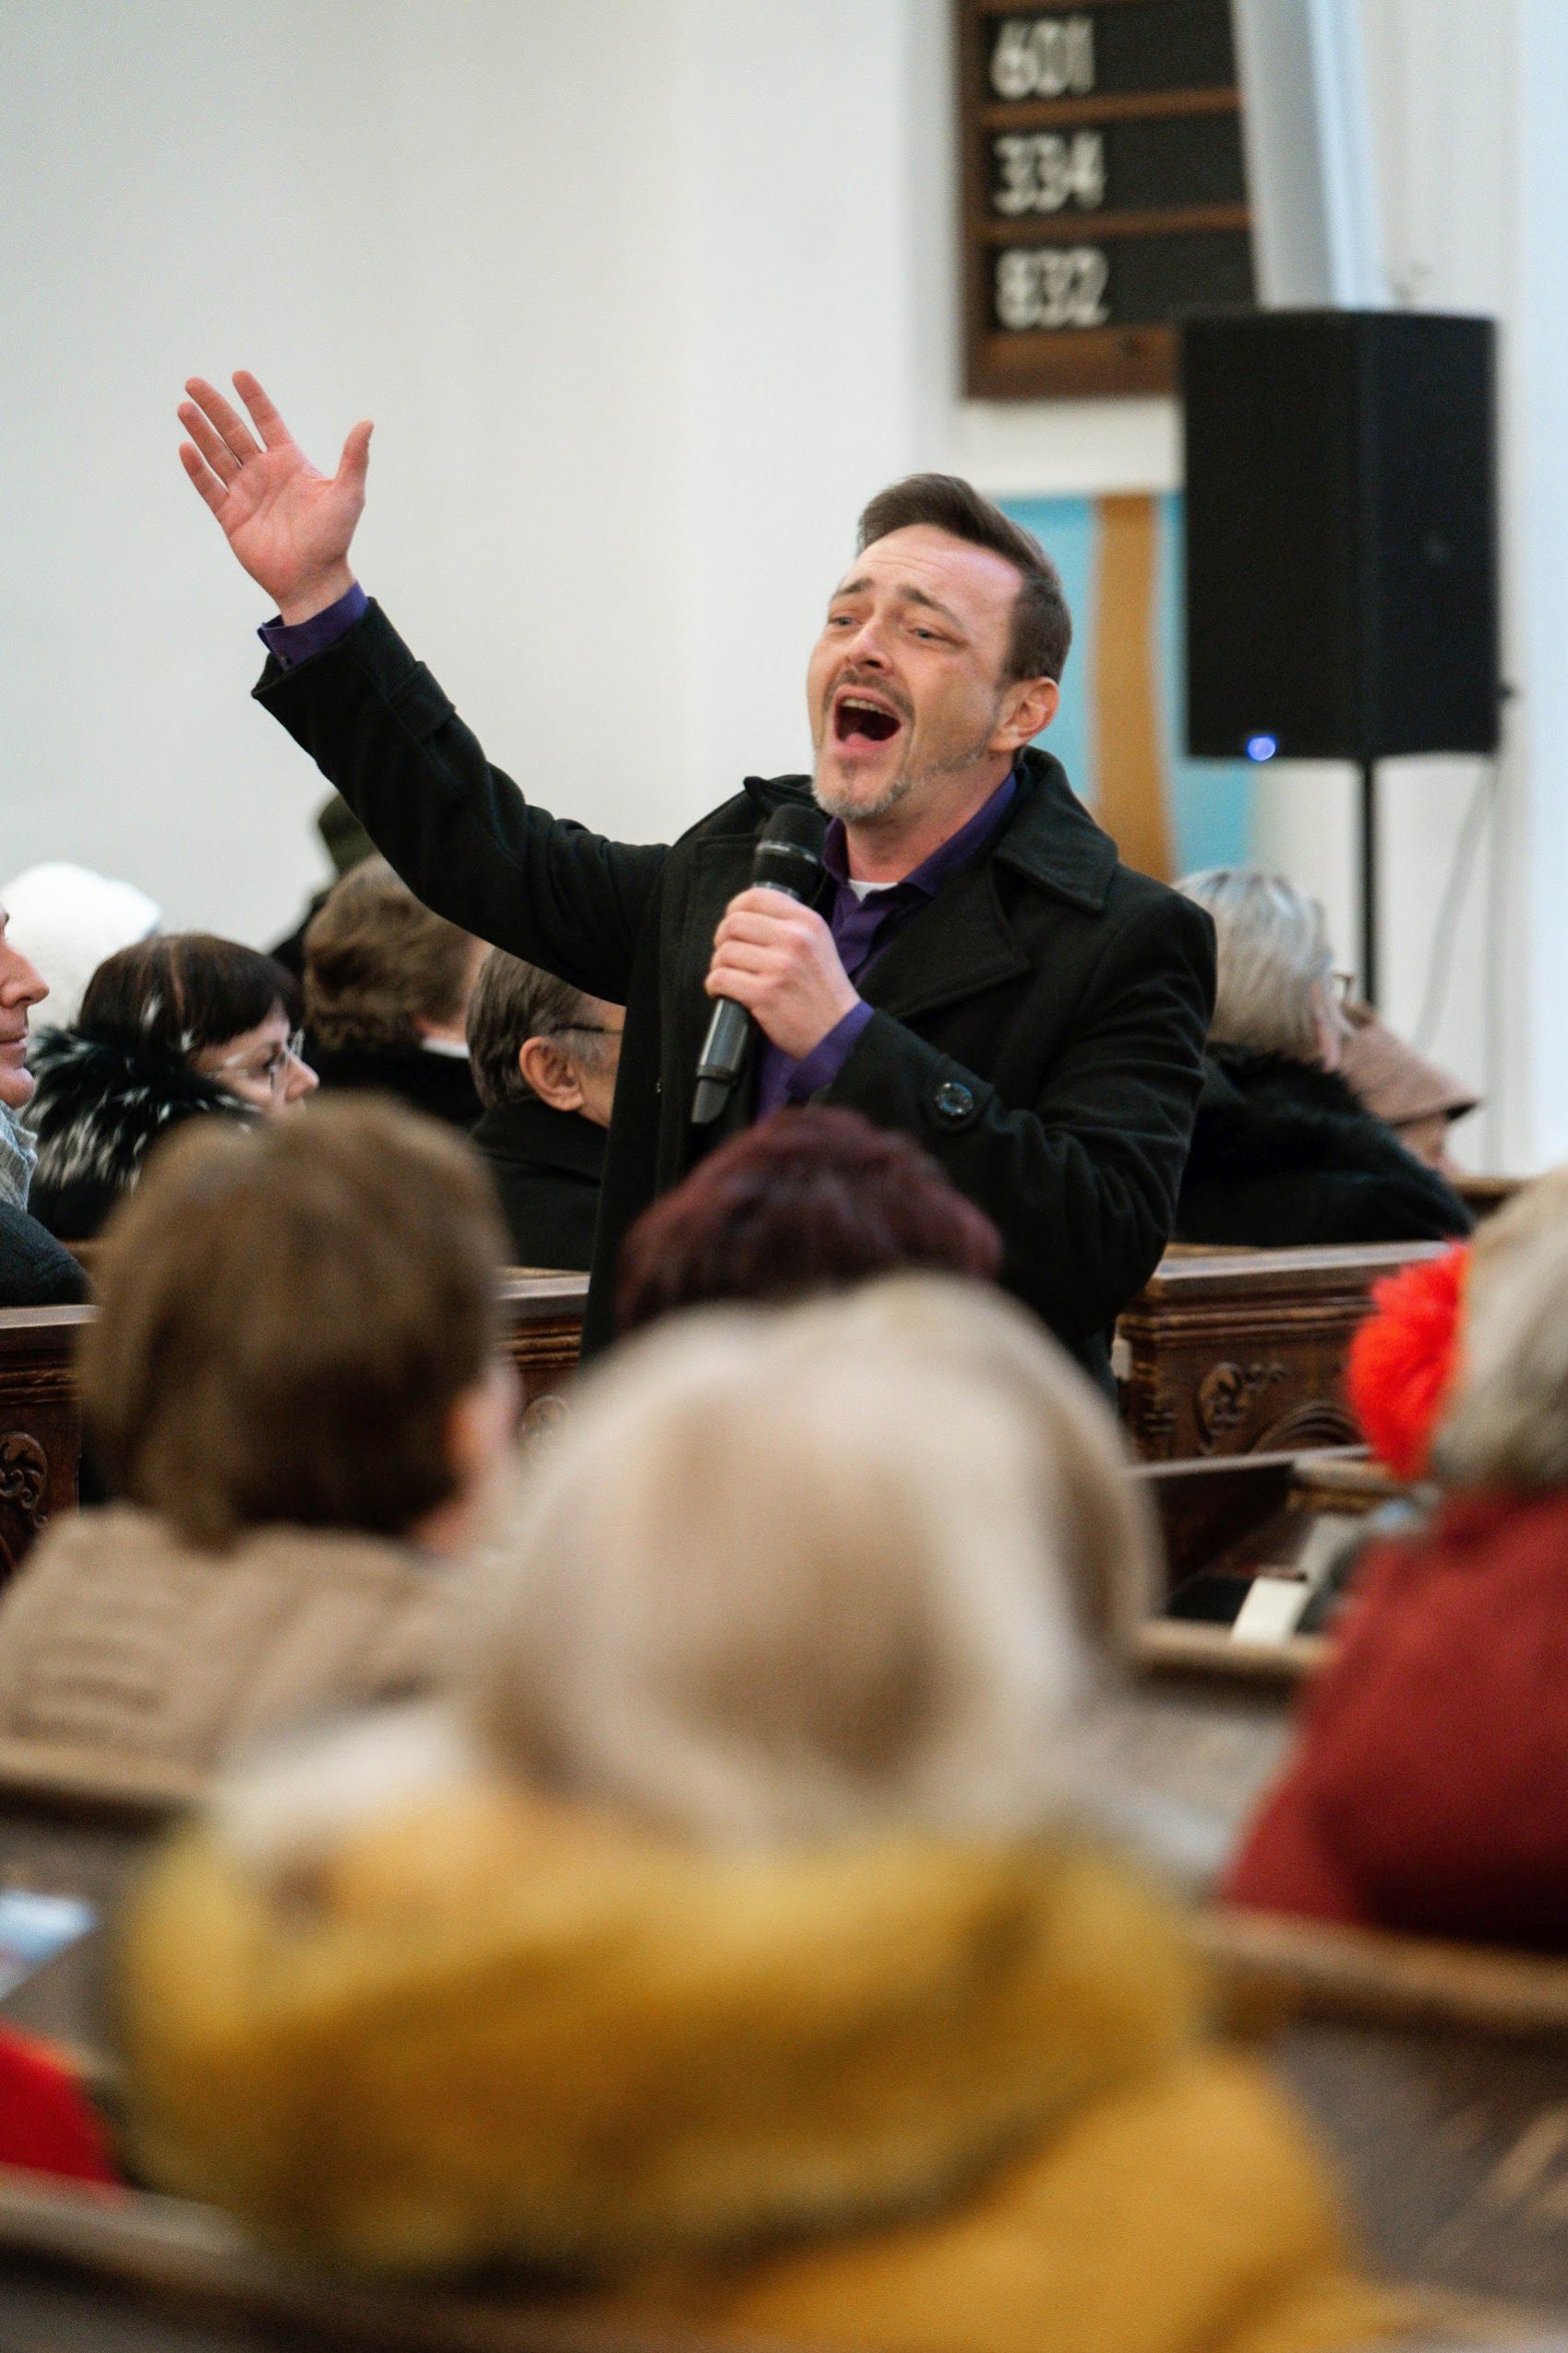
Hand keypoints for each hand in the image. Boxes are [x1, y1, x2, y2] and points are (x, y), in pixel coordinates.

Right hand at [177, 371, 371, 621]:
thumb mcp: (348, 494)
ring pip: (217, 455)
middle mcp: (264, 473)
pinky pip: (209, 487)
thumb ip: (354, 458)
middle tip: (193, 383)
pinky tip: (186, 448)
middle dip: (214, 407)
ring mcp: (245, 493)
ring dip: (200, 432)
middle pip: (234, 431)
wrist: (313, 580)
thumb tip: (367, 422)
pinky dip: (197, 469)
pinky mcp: (231, 516)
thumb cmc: (334, 538)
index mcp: (289, 462)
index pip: (267, 421)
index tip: (238, 375)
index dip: (254, 398)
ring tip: (184, 408)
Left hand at [706, 889, 859, 1059]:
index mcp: (807, 922)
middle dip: (722, 940)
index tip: (732, 924)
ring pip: (725, 953)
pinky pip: (721, 979)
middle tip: (728, 956)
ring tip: (730, 977)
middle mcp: (794, 939)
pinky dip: (715, 986)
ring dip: (719, 966)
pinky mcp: (765, 994)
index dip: (735, 908)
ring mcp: (779, 967)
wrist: (839, 1032)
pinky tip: (724, 992)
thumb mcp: (819, 944)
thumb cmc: (824, 992)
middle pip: (733, 923)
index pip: (757, 897)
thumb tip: (747, 916)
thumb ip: (790, 926)